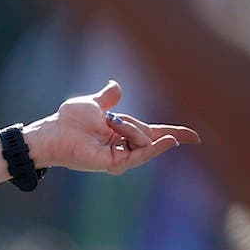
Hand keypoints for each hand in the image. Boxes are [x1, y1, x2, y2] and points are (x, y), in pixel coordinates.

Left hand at [28, 80, 197, 174]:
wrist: (54, 130)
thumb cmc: (69, 119)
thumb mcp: (94, 104)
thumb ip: (108, 97)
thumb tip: (116, 86)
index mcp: (123, 132)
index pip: (155, 133)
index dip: (176, 134)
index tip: (196, 138)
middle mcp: (125, 146)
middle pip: (151, 135)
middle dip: (139, 126)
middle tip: (109, 121)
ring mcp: (121, 156)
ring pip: (144, 141)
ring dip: (131, 128)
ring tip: (109, 123)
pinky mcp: (115, 163)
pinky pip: (141, 154)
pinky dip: (155, 148)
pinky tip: (169, 140)